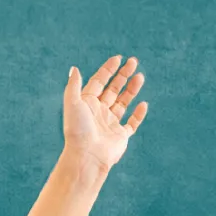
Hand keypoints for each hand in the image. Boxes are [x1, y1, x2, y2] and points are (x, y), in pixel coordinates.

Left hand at [63, 55, 147, 173]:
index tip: (118, 59)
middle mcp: (99, 113)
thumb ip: (73, 86)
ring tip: (140, 76)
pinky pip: (132, 124)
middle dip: (123, 75)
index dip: (108, 70)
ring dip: (131, 90)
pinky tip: (143, 104)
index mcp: (87, 104)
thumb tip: (74, 68)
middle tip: (133, 61)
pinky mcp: (120, 136)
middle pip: (113, 90)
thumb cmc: (78, 130)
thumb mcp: (73, 104)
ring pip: (123, 103)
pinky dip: (138, 115)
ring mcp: (110, 124)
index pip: (99, 82)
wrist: (87, 156)